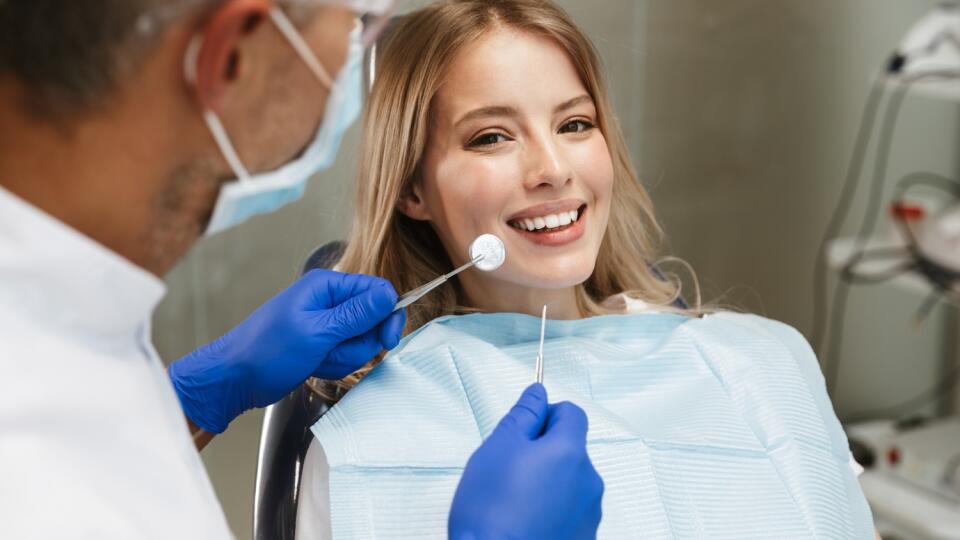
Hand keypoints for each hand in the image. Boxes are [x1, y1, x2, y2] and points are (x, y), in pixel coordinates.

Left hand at [169, 269, 405, 432]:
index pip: (377, 291)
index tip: (386, 340)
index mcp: (326, 286)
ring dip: (344, 357)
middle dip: (359, 343)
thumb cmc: (266, 352)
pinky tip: (314, 366)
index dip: (387, 316)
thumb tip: (389, 296)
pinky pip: (346, 353)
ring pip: (361, 341)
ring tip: (318, 360)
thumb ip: (356, 315)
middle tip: (335, 351)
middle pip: (372, 319)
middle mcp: (328, 300)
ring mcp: (326, 323)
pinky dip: (335, 364)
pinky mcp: (323, 343)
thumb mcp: (316, 333)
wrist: (234, 379)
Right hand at [449, 384, 603, 539]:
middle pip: (570, 449)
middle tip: (508, 467)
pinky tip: (522, 521)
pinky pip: (568, 512)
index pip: (571, 413)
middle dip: (543, 451)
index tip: (523, 428)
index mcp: (570, 453)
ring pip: (568, 482)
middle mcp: (588, 483)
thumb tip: (537, 393)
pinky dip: (550, 510)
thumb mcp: (498, 447)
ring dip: (546, 482)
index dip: (545, 414)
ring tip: (512, 500)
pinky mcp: (582, 539)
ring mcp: (588, 515)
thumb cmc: (490, 512)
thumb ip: (523, 414)